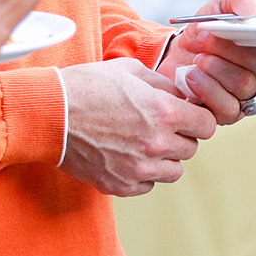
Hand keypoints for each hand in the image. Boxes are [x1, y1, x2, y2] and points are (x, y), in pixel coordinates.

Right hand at [57, 59, 216, 195]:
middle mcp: (155, 143)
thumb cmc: (87, 86)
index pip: (206, 125)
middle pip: (190, 149)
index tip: (188, 116)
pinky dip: (144, 174)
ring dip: (165, 158)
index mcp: (163, 111)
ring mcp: (137, 168)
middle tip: (161, 126)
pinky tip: (128, 156)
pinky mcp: (119, 185)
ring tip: (144, 142)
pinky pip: (148, 185)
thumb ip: (163, 84)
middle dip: (181, 136)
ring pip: (173, 171)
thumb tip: (182, 94)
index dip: (198, 118)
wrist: (49, 113)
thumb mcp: (131, 70)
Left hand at [158, 0, 255, 124]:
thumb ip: (238, 0)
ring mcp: (250, 97)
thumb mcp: (219, 8)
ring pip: (243, 84)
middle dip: (230, 48)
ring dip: (215, 67)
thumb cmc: (206, 33)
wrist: (176, 56)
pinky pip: (226, 106)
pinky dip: (206, 87)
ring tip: (198, 58)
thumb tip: (250, 4)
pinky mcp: (230, 115)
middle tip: (205, 36)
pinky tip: (192, 75)